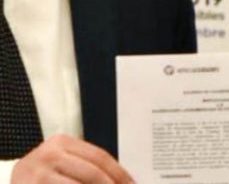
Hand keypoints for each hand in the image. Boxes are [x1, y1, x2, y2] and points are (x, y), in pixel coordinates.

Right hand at [11, 134, 133, 182]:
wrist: (11, 181)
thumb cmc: (42, 176)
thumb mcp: (62, 163)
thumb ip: (86, 167)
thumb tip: (121, 180)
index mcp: (62, 142)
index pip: (100, 156)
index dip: (119, 173)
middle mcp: (50, 153)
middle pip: (92, 172)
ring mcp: (39, 173)